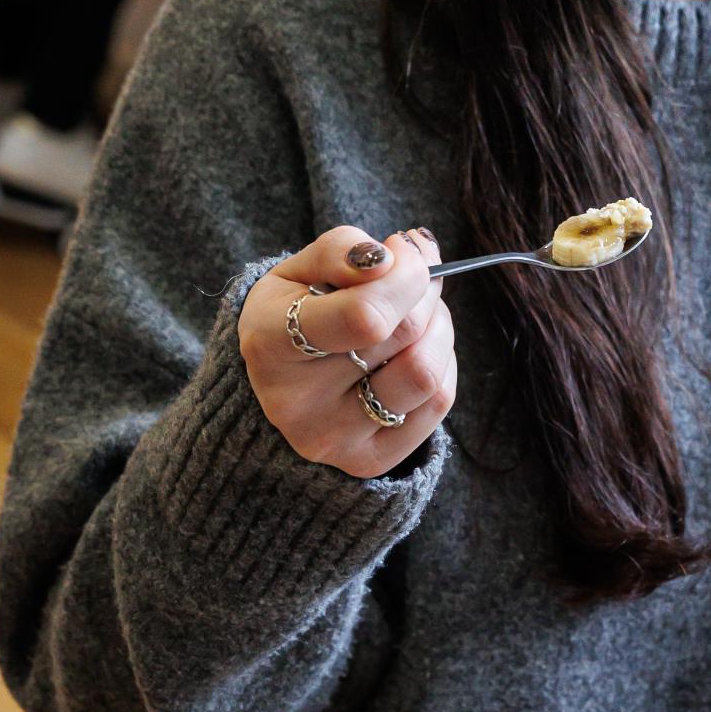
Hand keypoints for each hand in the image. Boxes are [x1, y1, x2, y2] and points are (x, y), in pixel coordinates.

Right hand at [237, 227, 453, 477]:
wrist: (279, 383)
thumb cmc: (292, 314)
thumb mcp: (296, 270)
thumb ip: (339, 250)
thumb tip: (388, 257)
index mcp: (270, 344)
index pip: (365, 317)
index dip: (404, 277)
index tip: (401, 251)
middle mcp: (297, 403)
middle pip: (404, 334)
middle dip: (423, 289)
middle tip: (414, 273)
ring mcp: (333, 438)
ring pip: (426, 374)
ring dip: (439, 327)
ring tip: (420, 311)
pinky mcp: (368, 461)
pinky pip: (437, 402)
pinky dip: (441, 362)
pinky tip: (416, 348)